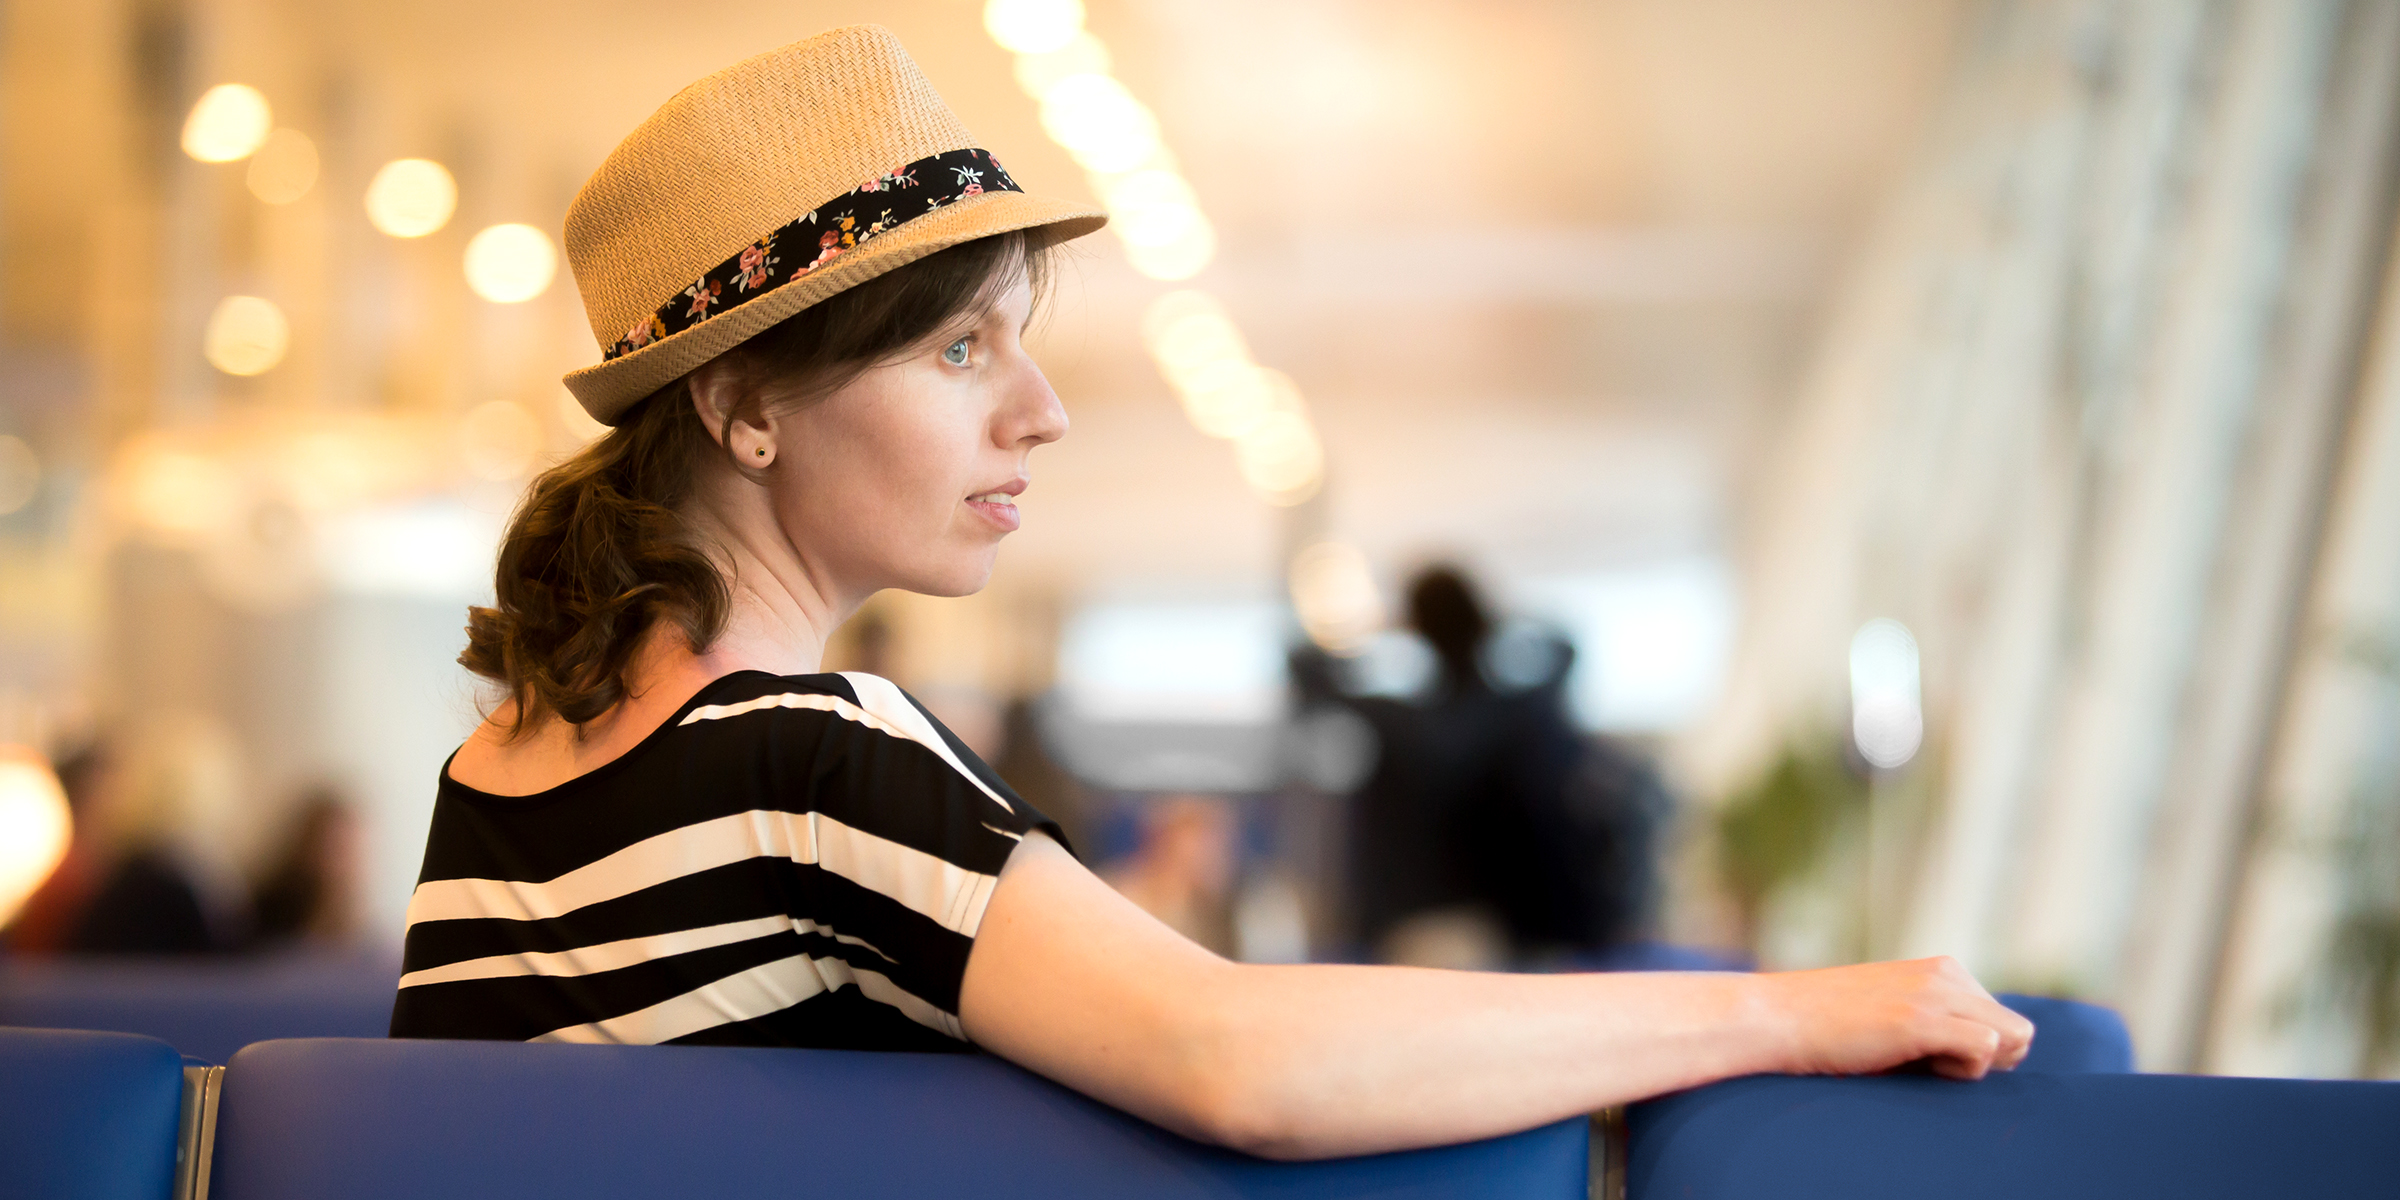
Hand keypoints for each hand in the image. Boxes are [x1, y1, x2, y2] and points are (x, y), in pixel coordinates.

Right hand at [1757, 956, 2034, 1080]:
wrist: (1776, 1017)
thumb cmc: (1828, 1027)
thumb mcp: (1892, 1011)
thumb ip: (1935, 1020)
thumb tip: (1984, 1055)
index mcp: (1942, 970)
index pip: (2003, 1020)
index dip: (1979, 1051)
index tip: (1932, 1054)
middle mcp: (1946, 974)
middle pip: (2018, 1031)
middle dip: (1988, 1059)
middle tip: (1931, 1063)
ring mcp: (1935, 994)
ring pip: (2012, 1038)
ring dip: (1976, 1065)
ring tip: (1920, 1062)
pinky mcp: (1921, 1019)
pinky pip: (1987, 1048)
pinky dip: (1962, 1070)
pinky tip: (1916, 1063)